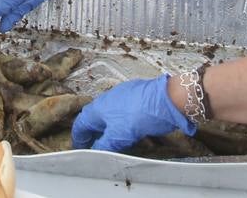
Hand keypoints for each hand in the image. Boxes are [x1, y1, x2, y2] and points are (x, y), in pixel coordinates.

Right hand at [71, 74, 193, 150]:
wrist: (167, 99)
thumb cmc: (141, 114)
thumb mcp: (119, 137)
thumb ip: (104, 145)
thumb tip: (96, 151)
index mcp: (99, 107)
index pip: (81, 124)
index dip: (79, 138)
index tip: (80, 148)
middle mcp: (108, 99)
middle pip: (95, 118)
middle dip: (93, 133)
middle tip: (95, 146)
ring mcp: (122, 96)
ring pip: (109, 114)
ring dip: (108, 128)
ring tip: (112, 141)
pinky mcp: (136, 96)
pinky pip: (122, 111)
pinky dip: (121, 123)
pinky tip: (129, 130)